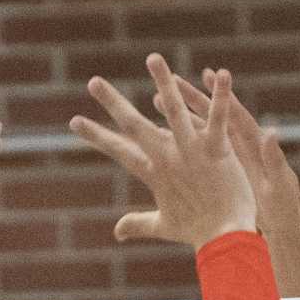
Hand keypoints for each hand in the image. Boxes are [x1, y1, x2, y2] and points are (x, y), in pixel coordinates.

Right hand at [70, 56, 255, 249]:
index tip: (74, 121)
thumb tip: (117, 231)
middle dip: (113, 103)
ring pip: (174, 111)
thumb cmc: (198, 233)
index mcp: (155, 173)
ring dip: (164, 82)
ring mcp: (191, 153)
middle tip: (92, 81)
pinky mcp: (216, 151)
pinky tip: (222, 73)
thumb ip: (138, 223)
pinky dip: (221, 96)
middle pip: (135, 125)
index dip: (96, 135)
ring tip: (153, 58)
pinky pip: (218, 119)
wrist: (225, 241)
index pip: (120, 150)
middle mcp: (168, 159)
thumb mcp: (164, 226)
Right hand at [172, 69, 299, 238]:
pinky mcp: (224, 171)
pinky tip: (165, 139)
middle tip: (174, 79)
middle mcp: (241, 145)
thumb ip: (275, 158)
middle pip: (215, 116)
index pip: (236, 115)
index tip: (208, 75)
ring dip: (182, 118)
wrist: (283, 223)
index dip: (223, 96)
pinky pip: (200, 154)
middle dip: (195, 98)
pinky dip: (184, 144)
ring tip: (158, 102)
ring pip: (203, 132)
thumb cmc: (284, 207)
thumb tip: (271, 130)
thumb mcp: (279, 184)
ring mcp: (231, 157)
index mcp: (255, 145)